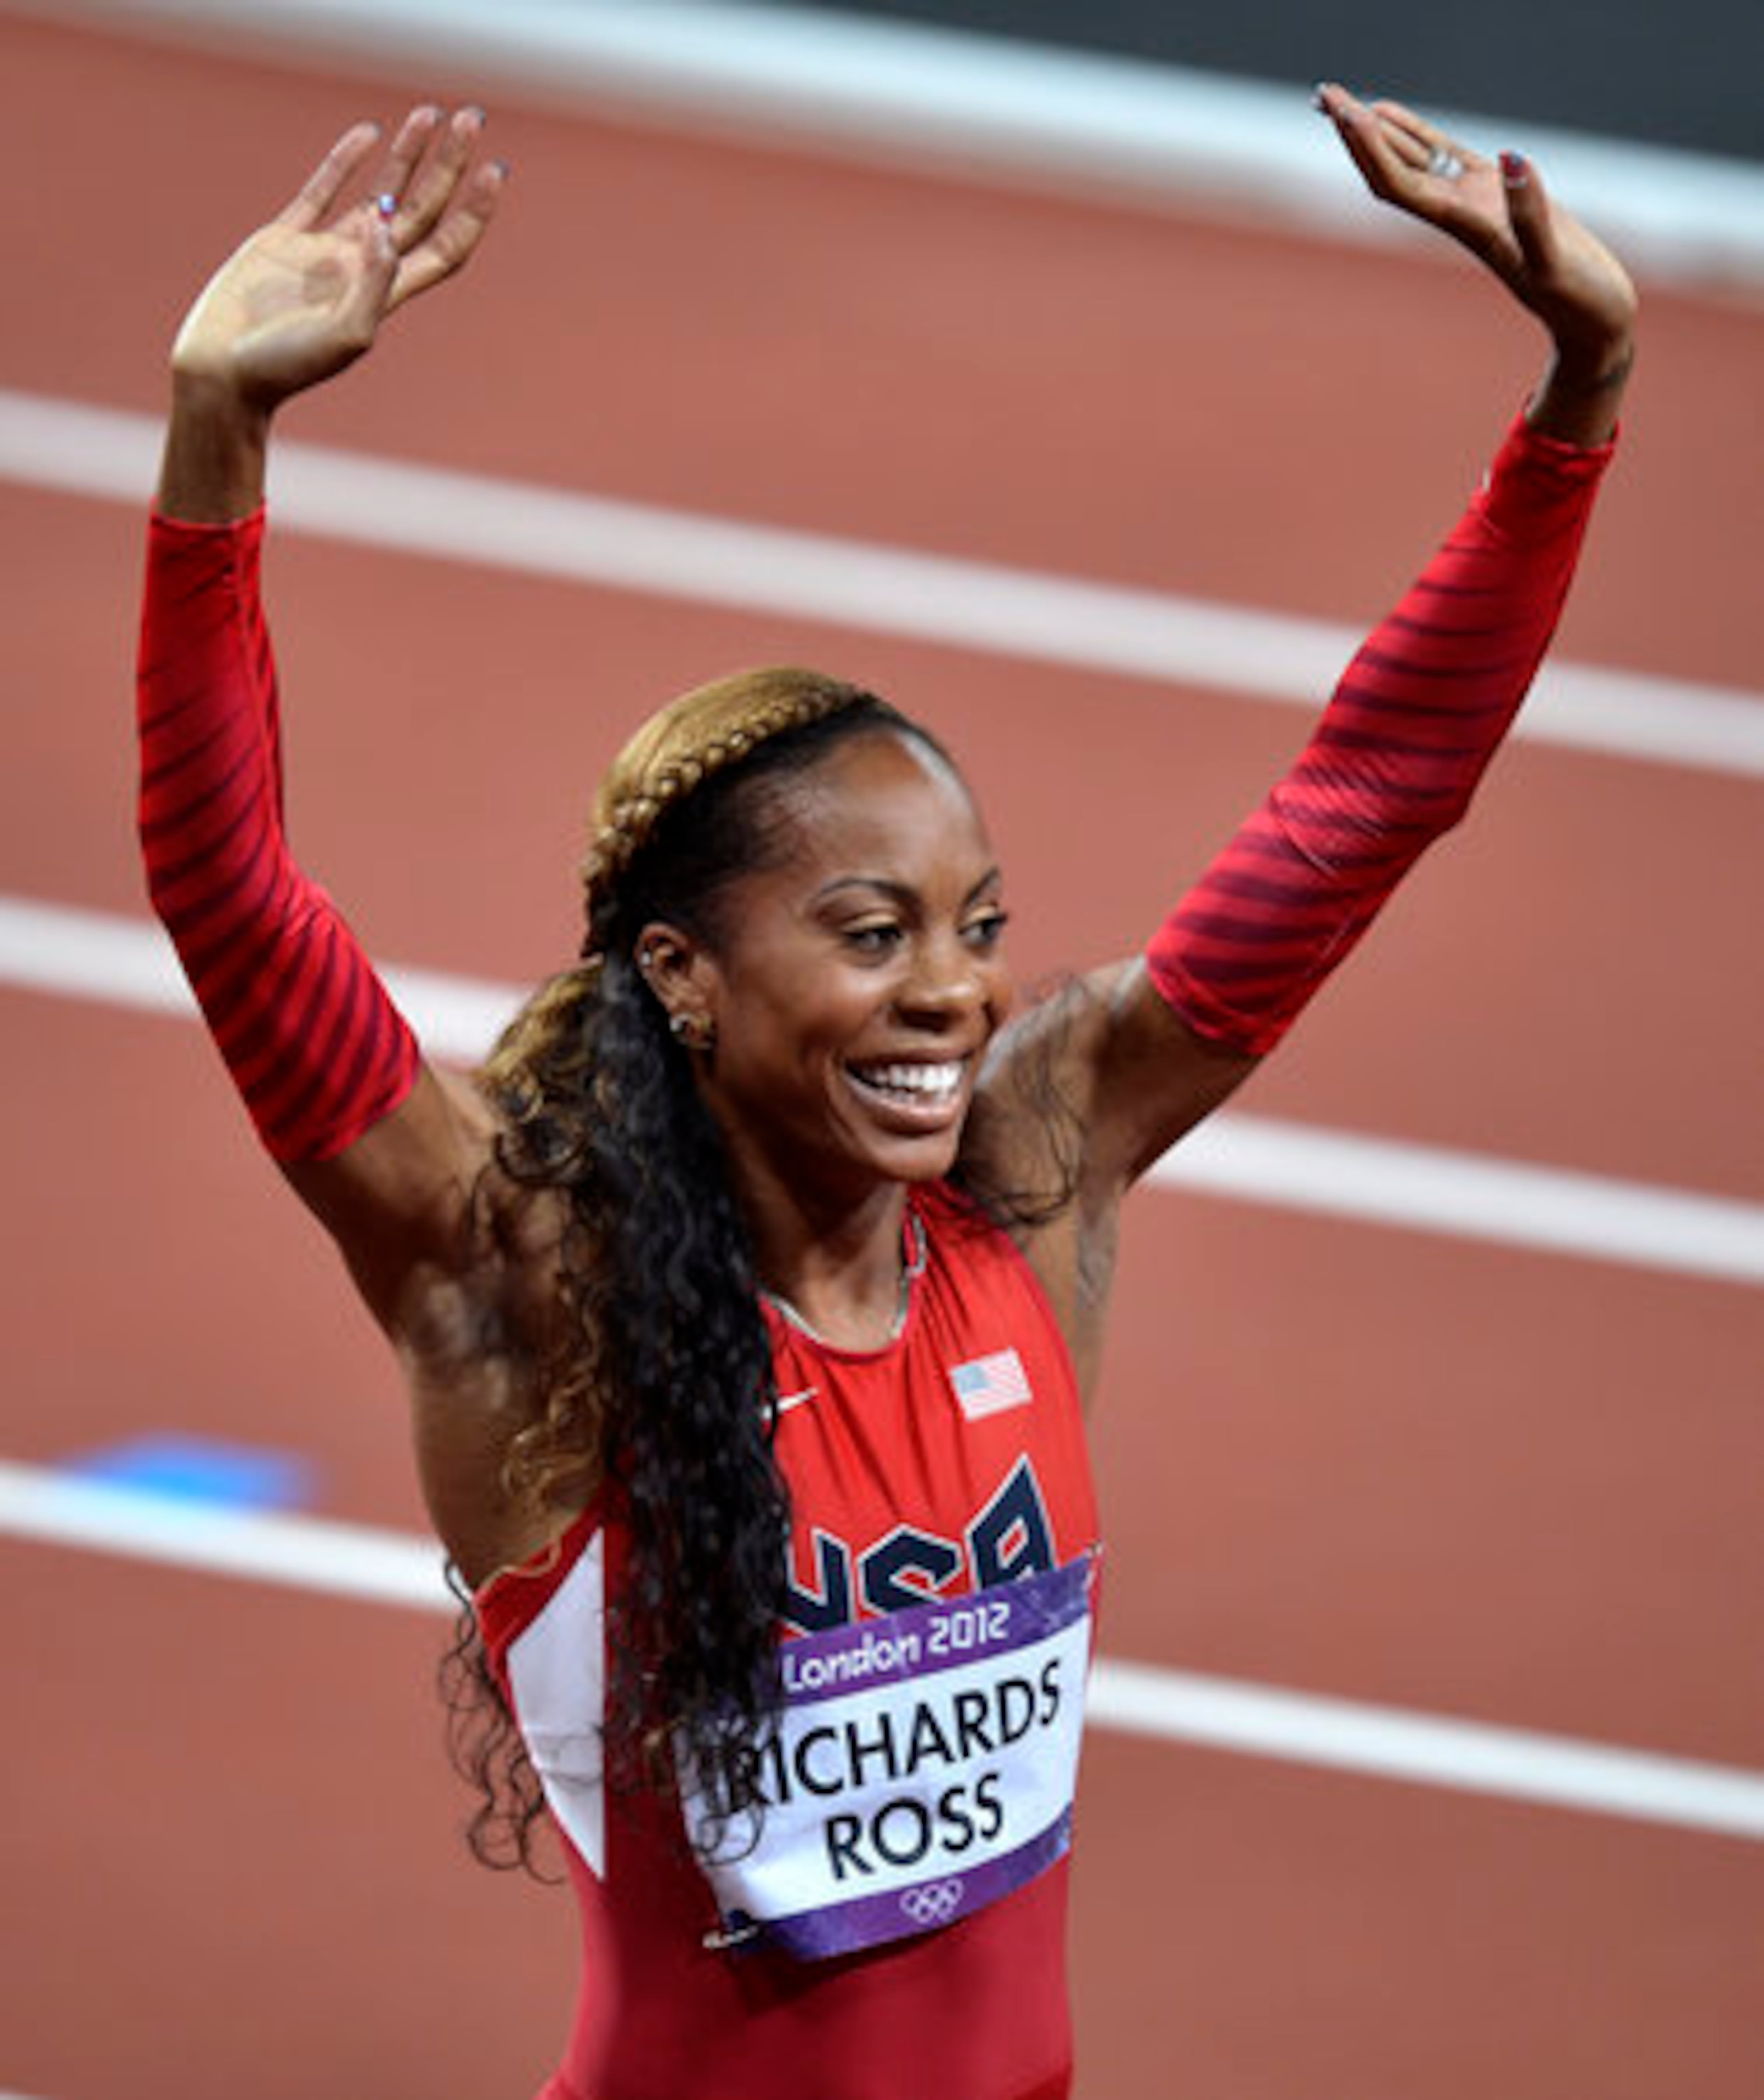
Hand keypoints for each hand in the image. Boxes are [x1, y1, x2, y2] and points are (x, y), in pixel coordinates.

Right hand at [171, 105, 504, 412]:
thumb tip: (384, 224)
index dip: (474, 211)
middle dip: (449, 165)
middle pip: (423, 208)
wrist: (224, 370)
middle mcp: (364, 269)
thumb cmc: (286, 367)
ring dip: (408, 154)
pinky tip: (370, 132)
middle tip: (472, 119)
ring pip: (380, 191)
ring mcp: (326, 250)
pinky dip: (347, 159)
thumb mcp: (345, 336)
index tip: (495, 170)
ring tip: (431, 113)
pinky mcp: (286, 237)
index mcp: (387, 294)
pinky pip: (324, 188)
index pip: (446, 246)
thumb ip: (372, 283)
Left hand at [1316, 85, 1635, 436]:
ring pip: (1412, 159)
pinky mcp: (1494, 194)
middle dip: (1358, 133)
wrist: (1591, 322)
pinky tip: (1389, 112)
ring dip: (1376, 131)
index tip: (1346, 115)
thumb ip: (1532, 215)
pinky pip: (1444, 156)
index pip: (1402, 183)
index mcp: (1465, 226)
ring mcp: (1473, 202)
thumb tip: (1512, 159)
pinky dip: (1417, 134)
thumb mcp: (1553, 261)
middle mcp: (1458, 214)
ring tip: (1339, 99)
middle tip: (1325, 95)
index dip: (1371, 150)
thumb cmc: (1576, 299)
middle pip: (1392, 169)